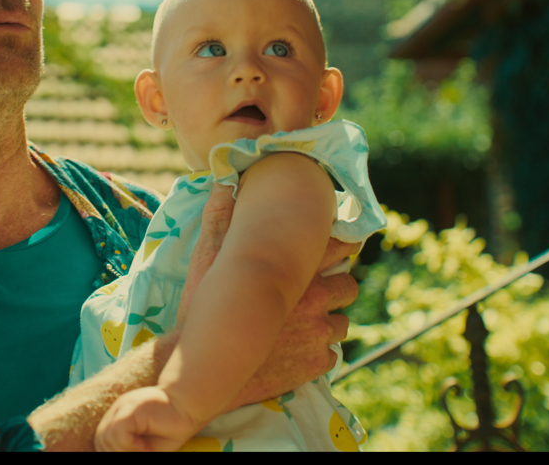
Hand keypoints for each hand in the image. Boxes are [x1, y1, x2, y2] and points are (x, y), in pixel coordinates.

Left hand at [94, 387, 198, 451]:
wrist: (188, 406)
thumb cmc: (170, 428)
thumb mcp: (144, 445)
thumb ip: (127, 447)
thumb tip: (118, 452)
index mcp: (116, 419)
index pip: (101, 443)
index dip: (113, 453)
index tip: (138, 452)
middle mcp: (116, 412)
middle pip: (101, 443)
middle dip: (120, 454)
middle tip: (143, 452)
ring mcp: (121, 408)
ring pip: (107, 440)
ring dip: (127, 452)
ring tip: (146, 451)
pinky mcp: (130, 409)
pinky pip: (118, 433)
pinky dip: (131, 446)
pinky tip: (147, 447)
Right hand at [178, 184, 360, 409]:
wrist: (201, 367)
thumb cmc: (202, 308)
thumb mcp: (207, 258)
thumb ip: (220, 218)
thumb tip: (221, 182)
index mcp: (296, 269)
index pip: (342, 247)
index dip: (345, 246)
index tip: (343, 245)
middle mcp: (314, 300)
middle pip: (348, 287)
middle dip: (334, 290)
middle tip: (313, 295)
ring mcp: (318, 335)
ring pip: (341, 324)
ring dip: (326, 323)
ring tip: (301, 327)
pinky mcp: (316, 364)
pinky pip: (330, 355)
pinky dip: (316, 353)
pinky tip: (293, 351)